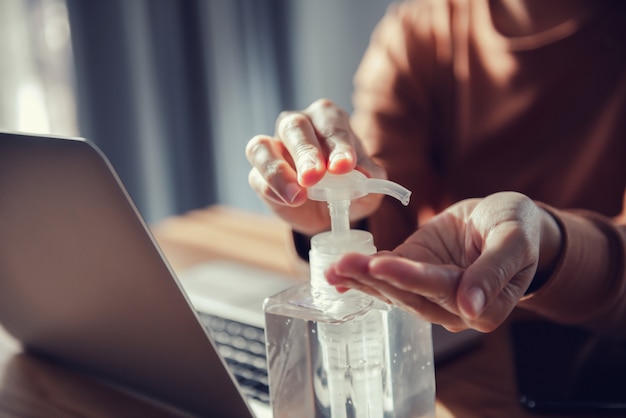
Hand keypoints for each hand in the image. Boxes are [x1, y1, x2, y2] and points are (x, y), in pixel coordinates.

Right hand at [246, 99, 384, 234]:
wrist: (329, 213)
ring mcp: (273, 146)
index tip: (345, 167)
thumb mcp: (368, 187)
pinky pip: (256, 175)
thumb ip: (371, 178)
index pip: (331, 123)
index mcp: (328, 119)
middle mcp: (298, 125)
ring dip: (279, 171)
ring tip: (297, 195)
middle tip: (314, 176)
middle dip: (306, 152)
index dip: (338, 143)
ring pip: (263, 146)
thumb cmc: (349, 188)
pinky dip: (271, 188)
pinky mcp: (258, 173)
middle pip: (294, 126)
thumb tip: (365, 176)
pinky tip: (289, 202)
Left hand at [326, 192, 561, 332]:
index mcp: (484, 305)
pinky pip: (387, 278)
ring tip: (335, 267)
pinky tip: (338, 274)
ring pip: (394, 291)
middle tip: (345, 264)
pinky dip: (362, 276)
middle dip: (376, 279)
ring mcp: (430, 293)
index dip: (413, 280)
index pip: (444, 292)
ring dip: (362, 278)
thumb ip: (495, 272)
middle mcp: (452, 307)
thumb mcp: (515, 240)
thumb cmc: (518, 228)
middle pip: (411, 295)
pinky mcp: (414, 274)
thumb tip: (471, 309)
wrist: (503, 219)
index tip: (385, 266)